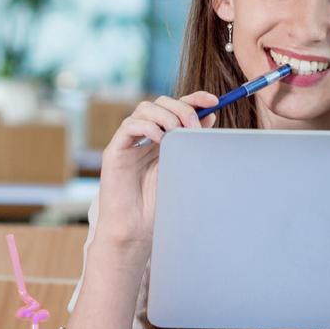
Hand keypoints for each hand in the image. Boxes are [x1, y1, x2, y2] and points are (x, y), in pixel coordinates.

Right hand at [95, 92, 218, 259]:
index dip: (194, 99)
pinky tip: (159, 140)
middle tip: (193, 125)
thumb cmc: (159, 203)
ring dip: (165, 115)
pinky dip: (147, 127)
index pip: (177, 107)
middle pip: (161, 102)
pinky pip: (129, 126)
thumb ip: (192, 142)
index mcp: (163, 137)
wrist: (137, 229)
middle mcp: (146, 135)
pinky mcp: (115, 150)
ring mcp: (130, 141)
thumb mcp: (184, 167)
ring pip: (144, 108)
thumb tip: (211, 116)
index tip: (214, 100)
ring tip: (176, 132)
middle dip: (181, 108)